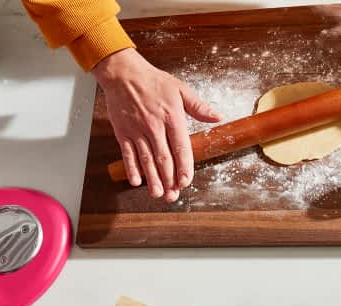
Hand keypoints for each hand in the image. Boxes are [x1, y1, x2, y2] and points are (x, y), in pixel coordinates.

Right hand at [92, 48, 221, 201]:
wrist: (124, 74)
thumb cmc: (153, 81)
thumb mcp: (180, 90)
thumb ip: (199, 107)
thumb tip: (217, 117)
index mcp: (172, 118)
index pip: (180, 148)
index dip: (184, 167)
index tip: (186, 181)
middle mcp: (154, 127)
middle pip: (164, 159)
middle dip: (169, 180)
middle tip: (173, 196)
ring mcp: (137, 131)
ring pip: (146, 160)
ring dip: (153, 179)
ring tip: (158, 194)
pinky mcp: (123, 133)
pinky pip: (128, 154)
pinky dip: (132, 169)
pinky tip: (136, 181)